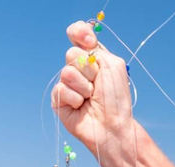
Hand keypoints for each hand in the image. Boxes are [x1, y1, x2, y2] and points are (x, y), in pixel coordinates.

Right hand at [52, 21, 133, 154]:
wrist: (111, 126)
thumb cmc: (116, 99)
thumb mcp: (114, 66)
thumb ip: (97, 49)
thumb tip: (80, 45)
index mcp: (93, 58)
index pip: (77, 34)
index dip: (79, 33)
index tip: (90, 44)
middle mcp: (79, 69)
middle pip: (71, 53)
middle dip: (88, 70)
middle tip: (97, 85)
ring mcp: (68, 84)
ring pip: (66, 72)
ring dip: (84, 86)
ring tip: (90, 98)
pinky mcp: (59, 99)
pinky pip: (61, 89)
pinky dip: (75, 98)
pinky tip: (81, 107)